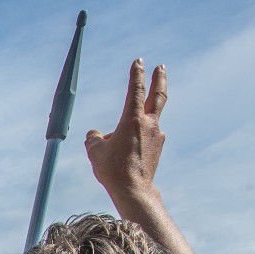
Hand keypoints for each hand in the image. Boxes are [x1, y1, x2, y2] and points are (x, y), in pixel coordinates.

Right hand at [85, 61, 167, 202]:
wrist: (134, 190)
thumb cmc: (113, 170)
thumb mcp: (95, 152)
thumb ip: (94, 138)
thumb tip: (95, 134)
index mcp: (132, 119)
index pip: (135, 90)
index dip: (137, 74)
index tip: (139, 61)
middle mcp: (149, 124)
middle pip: (158, 95)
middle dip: (159, 79)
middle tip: (161, 67)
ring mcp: (157, 135)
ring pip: (146, 122)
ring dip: (135, 125)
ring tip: (118, 145)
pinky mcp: (159, 147)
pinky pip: (147, 137)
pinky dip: (137, 140)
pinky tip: (127, 154)